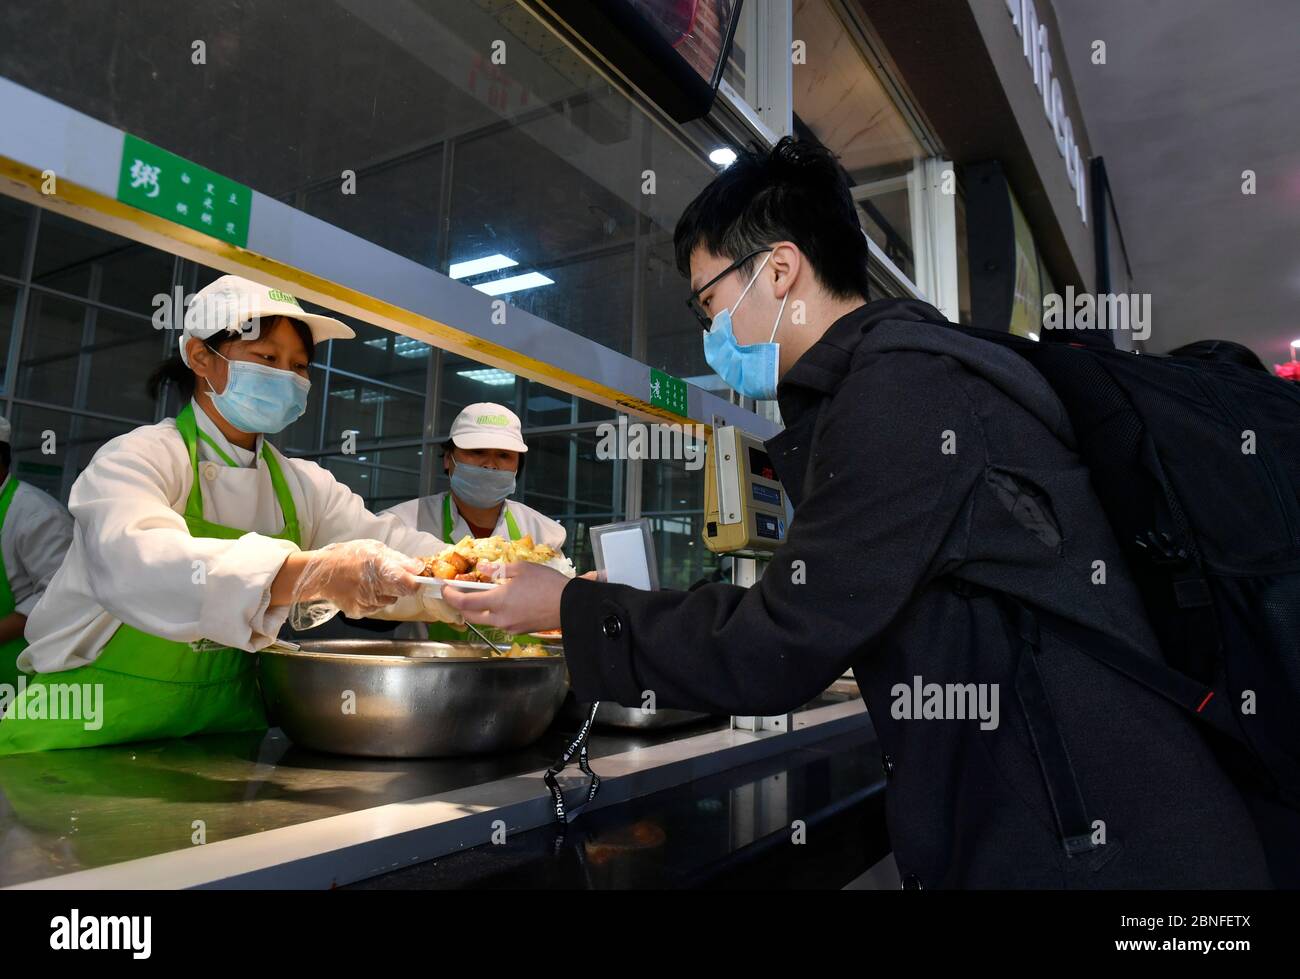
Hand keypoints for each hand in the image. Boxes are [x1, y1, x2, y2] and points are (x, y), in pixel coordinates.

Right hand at [291, 539, 423, 618]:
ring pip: (389, 601)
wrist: (321, 573)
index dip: (415, 582)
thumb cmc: (348, 556)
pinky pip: (376, 608)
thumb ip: (398, 559)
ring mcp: (365, 601)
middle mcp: (373, 586)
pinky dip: (375, 600)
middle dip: (401, 586)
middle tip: (389, 577)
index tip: (415, 579)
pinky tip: (363, 590)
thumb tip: (418, 567)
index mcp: (378, 566)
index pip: (408, 583)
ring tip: (372, 582)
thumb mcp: (374, 549)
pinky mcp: (358, 612)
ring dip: (387, 593)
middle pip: (401, 593)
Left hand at [440, 561, 579, 634]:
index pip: (464, 602)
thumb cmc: (546, 583)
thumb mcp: (522, 569)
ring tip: (483, 595)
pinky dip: (494, 613)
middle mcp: (500, 619)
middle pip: (471, 616)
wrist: (570, 605)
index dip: (450, 596)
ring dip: (478, 609)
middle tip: (460, 591)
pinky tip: (503, 602)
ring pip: (485, 621)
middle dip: (461, 605)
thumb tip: (482, 569)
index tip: (444, 588)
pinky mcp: (520, 631)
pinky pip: (500, 623)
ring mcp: (510, 627)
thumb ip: (498, 569)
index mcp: (498, 601)